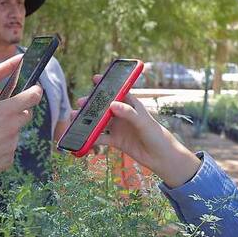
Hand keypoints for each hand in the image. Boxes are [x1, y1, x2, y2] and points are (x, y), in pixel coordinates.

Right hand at [0, 84, 41, 185]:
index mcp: (4, 111)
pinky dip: (0, 146)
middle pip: (26, 115)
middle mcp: (12, 128)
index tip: (36, 88)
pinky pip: (8, 149)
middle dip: (20, 110)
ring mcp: (10, 147)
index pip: (31, 97)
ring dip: (6, 129)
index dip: (36, 90)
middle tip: (4, 111)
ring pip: (15, 133)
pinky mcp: (6, 161)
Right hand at [74, 80, 200, 187]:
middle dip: (92, 104)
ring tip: (76, 118)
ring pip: (100, 122)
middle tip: (81, 102)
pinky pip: (101, 138)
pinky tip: (83, 138)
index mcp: (131, 105)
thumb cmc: (157, 135)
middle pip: (104, 107)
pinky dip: (91, 138)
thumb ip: (128, 113)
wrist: (161, 157)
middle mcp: (123, 115)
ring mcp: (118, 127)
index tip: (95, 78)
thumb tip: (112, 105)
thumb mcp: (143, 122)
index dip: (107, 85)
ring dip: (88, 120)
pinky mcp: (116, 141)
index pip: (117, 91)